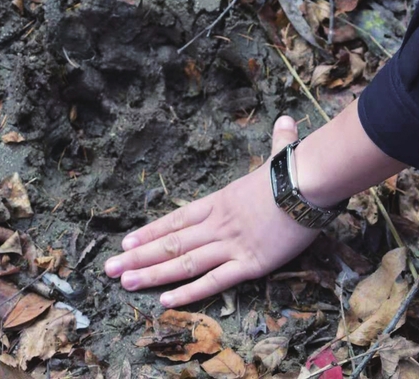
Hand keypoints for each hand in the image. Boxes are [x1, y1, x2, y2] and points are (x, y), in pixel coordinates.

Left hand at [104, 116, 319, 307]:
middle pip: (171, 242)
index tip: (126, 242)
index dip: (150, 232)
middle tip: (110, 268)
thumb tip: (286, 120)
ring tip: (125, 282)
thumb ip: (278, 141)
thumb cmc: (296, 169)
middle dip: (139, 257)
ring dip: (153, 274)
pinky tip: (166, 299)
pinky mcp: (250, 263)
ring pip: (184, 262)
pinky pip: (214, 281)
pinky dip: (189, 291)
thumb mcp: (280, 155)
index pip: (177, 219)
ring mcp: (231, 244)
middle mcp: (218, 223)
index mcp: (221, 201)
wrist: (308, 182)